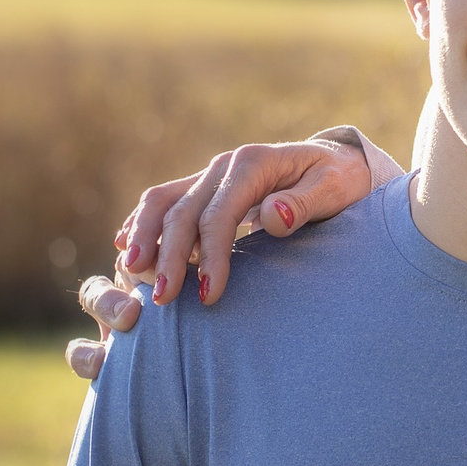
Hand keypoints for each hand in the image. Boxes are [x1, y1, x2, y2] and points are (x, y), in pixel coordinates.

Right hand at [61, 137, 382, 381]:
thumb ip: (307, 202)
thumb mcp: (336, 189)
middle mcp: (224, 166)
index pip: (220, 213)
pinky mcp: (203, 188)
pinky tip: (126, 251)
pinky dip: (141, 224)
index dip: (210, 255)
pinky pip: (162, 201)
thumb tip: (275, 216)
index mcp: (253, 164)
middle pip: (182, 210)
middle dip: (168, 257)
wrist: (335, 165)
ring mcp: (209, 175)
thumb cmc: (339, 182)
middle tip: (161, 301)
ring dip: (145, 239)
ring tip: (132, 278)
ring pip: (160, 202)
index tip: (209, 295)